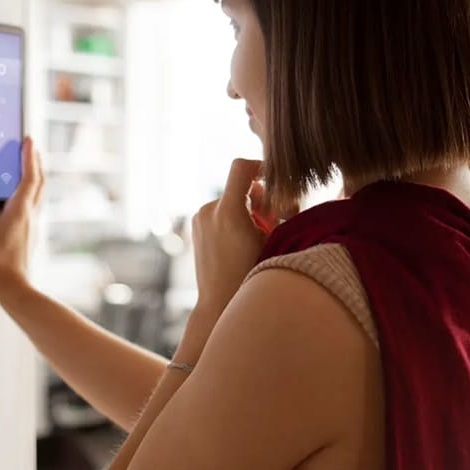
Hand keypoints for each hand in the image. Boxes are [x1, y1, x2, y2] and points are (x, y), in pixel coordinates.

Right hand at [0, 136, 43, 302]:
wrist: (17, 290)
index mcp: (20, 211)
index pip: (29, 177)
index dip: (29, 157)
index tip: (29, 140)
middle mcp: (31, 215)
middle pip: (39, 182)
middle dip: (35, 162)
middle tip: (31, 147)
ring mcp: (33, 225)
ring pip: (40, 194)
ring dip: (36, 177)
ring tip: (29, 166)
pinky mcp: (31, 234)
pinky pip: (35, 205)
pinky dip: (31, 193)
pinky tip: (21, 198)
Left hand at [188, 158, 277, 324]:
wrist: (219, 304)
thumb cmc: (252, 275)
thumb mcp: (272, 240)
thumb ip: (272, 210)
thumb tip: (266, 188)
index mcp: (228, 211)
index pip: (241, 167)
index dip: (260, 165)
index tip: (273, 176)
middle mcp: (209, 210)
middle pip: (240, 186)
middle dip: (258, 198)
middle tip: (272, 220)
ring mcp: (199, 219)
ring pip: (231, 200)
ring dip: (247, 210)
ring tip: (256, 237)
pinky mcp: (196, 227)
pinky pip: (220, 212)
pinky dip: (234, 219)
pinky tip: (240, 242)